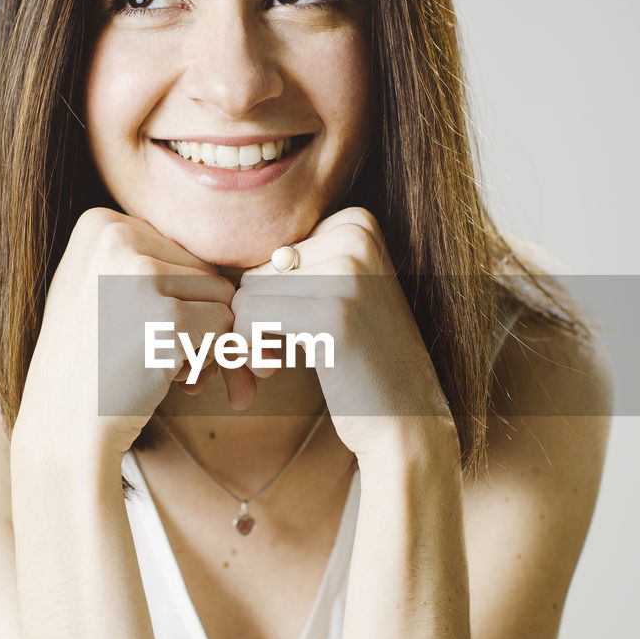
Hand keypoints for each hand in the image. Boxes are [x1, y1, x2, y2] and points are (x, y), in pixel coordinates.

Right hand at [12, 208, 236, 462]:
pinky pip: (227, 326)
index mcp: (101, 222)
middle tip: (159, 355)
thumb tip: (258, 258)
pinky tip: (169, 376)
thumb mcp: (103, 288)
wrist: (62, 426)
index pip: (181, 251)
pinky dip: (211, 358)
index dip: (178, 298)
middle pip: (205, 270)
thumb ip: (153, 262)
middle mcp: (117, 235)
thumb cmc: (91, 363)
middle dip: (197, 321)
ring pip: (222, 297)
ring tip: (159, 364)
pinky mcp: (166, 316)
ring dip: (206, 341)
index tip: (147, 329)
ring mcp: (140, 274)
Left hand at [230, 207, 455, 458]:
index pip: (269, 250)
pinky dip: (245, 348)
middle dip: (255, 317)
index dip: (266, 294)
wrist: (407, 416)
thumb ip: (297, 263)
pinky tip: (269, 368)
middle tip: (273, 351)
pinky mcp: (332, 313)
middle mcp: (356, 236)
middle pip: (255, 270)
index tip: (285, 327)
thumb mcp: (340, 291)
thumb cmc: (360, 358)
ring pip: (246, 294)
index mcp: (357, 222)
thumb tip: (232, 253)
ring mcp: (348, 272)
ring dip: (247, 336)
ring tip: (273, 360)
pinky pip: (249, 316)